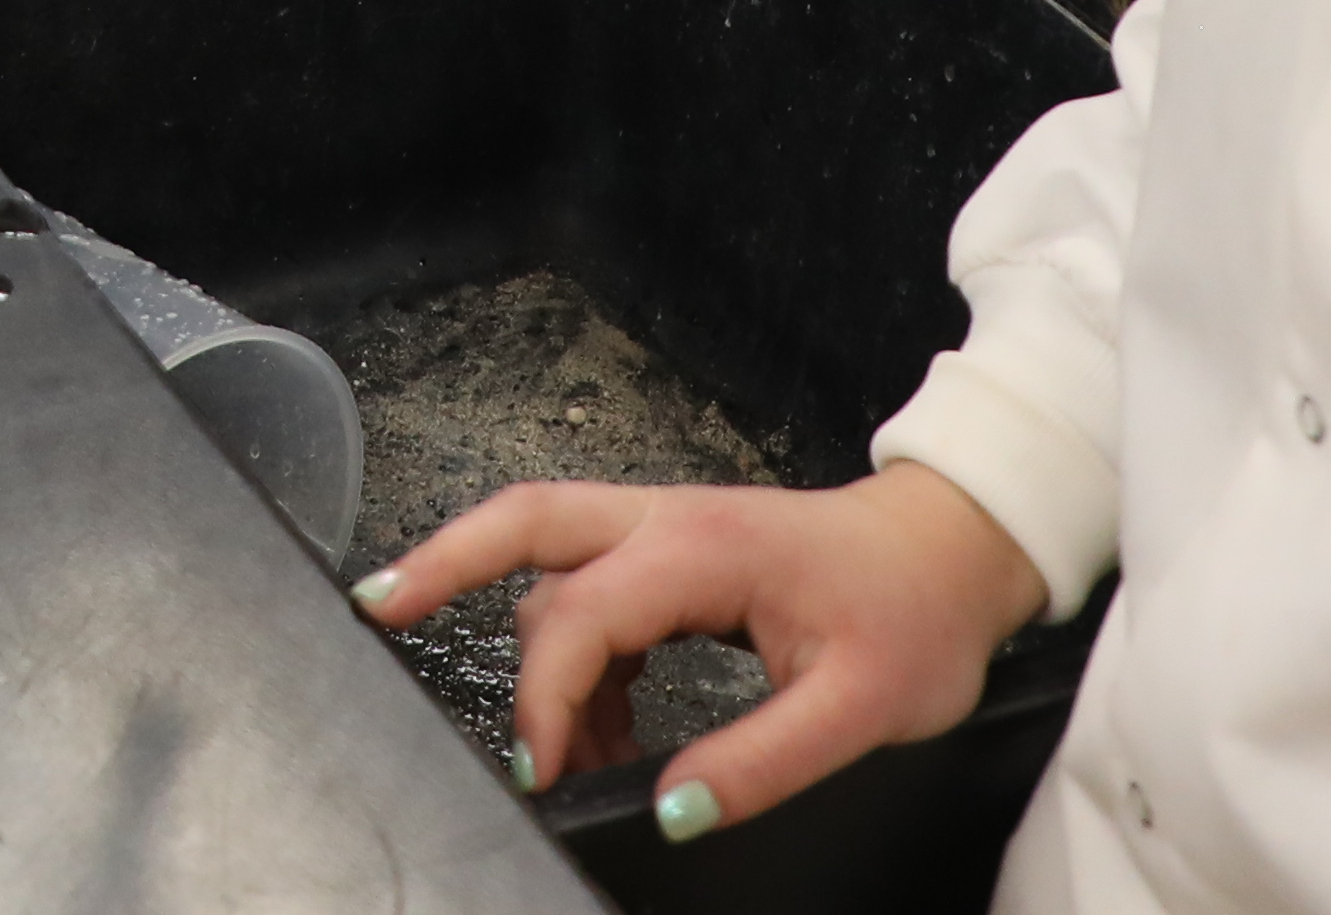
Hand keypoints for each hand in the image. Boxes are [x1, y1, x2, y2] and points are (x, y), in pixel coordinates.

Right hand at [362, 464, 1044, 837]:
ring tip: (549, 749)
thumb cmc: (916, 618)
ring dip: (525, 640)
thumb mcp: (859, 709)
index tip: (546, 772)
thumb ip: (760, 763)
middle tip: (373, 607)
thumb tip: (672, 808)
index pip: (579, 616)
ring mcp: (666, 528)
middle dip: (440, 563)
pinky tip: (599, 728)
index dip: (546, 701)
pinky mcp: (675, 551)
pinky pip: (590, 588)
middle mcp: (665, 521)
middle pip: (522, 523)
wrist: (957, 554)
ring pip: (547, 554)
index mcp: (699, 549)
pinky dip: (572, 653)